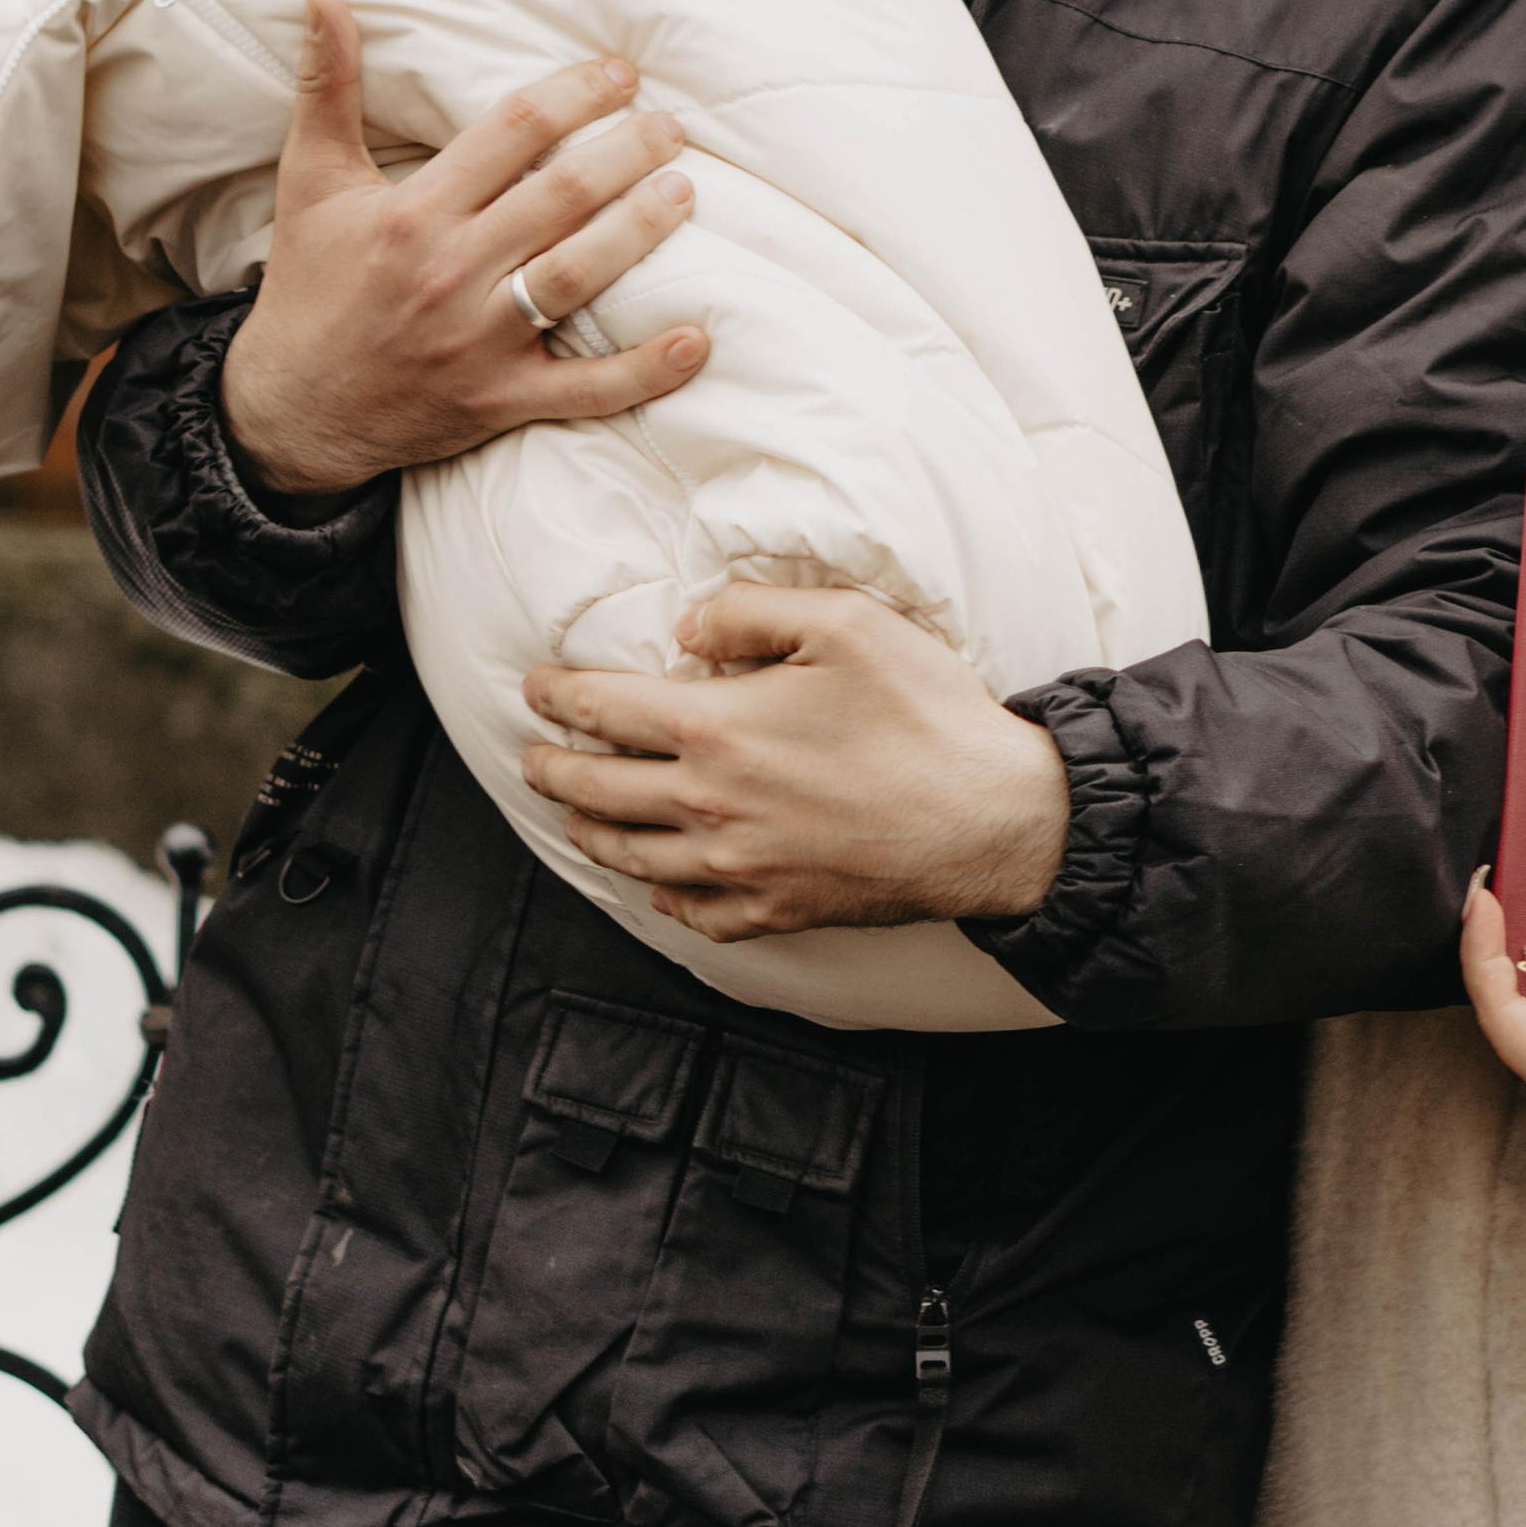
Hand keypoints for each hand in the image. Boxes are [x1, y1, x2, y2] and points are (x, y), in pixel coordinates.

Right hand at [219, 0, 710, 502]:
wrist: (288, 411)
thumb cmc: (309, 285)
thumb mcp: (310, 180)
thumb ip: (325, 85)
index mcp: (414, 213)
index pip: (513, 132)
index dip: (574, 94)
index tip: (619, 74)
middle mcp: (450, 272)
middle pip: (561, 197)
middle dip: (627, 153)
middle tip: (671, 126)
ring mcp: (480, 342)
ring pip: (580, 276)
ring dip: (641, 232)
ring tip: (685, 192)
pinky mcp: (501, 400)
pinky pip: (587, 389)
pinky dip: (645, 370)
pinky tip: (696, 340)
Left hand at [520, 582, 1070, 937]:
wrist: (991, 820)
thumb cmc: (924, 715)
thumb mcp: (845, 623)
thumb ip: (752, 612)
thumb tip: (689, 627)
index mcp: (718, 729)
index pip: (605, 710)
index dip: (558, 695)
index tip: (535, 687)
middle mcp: (711, 807)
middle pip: (599, 790)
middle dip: (553, 769)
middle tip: (534, 756)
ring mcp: (740, 868)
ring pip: (633, 856)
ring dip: (591, 830)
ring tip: (576, 815)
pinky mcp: (776, 910)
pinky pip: (693, 914)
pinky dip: (661, 897)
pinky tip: (659, 884)